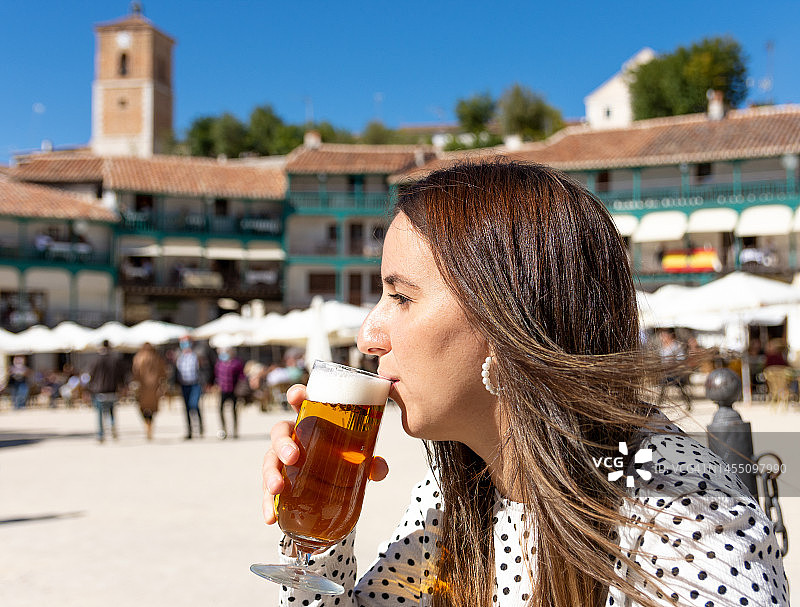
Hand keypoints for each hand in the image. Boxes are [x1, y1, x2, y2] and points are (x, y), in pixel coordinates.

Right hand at [261, 384, 388, 523]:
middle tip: (293, 457)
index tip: (297, 396)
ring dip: (270, 474)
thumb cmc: (345, 460)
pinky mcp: (280, 482)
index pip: (302, 403)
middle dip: (282, 442)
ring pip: (269, 460)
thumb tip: (379, 468)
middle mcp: (294, 437)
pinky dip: (267, 504)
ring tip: (277, 488)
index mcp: (313, 422)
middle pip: (279, 431)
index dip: (297, 395)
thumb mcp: (361, 460)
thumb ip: (372, 463)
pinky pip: (268, 491)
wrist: (337, 489)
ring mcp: (283, 460)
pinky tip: (270, 517)